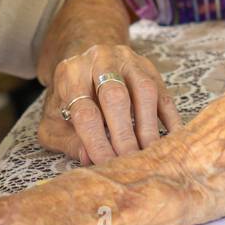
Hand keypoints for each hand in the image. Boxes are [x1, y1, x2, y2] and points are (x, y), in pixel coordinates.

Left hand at [37, 43, 181, 163]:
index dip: (96, 141)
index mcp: (70, 73)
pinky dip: (169, 117)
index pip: (85, 110)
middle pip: (114, 95)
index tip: (106, 164)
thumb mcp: (54, 120)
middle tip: (130, 159)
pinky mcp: (149, 68)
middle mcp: (99, 59)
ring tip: (149, 152)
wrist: (85, 63)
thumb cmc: (68, 99)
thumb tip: (88, 158)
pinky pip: (163, 92)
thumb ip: (67, 140)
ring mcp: (127, 60)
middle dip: (124, 133)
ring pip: (143, 90)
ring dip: (148, 125)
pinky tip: (169, 139)